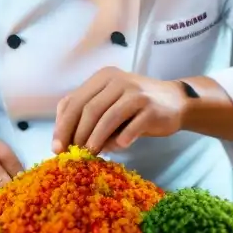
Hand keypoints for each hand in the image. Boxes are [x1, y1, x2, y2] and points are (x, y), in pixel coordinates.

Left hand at [53, 67, 187, 154]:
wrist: (176, 102)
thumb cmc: (135, 106)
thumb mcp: (109, 103)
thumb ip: (87, 113)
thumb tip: (64, 140)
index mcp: (102, 77)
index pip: (74, 101)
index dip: (62, 125)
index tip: (57, 147)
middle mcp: (117, 80)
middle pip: (88, 109)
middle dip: (77, 134)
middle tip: (73, 154)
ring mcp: (136, 93)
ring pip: (107, 118)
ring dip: (96, 139)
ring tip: (91, 153)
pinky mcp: (151, 107)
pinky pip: (132, 127)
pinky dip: (122, 139)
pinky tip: (119, 147)